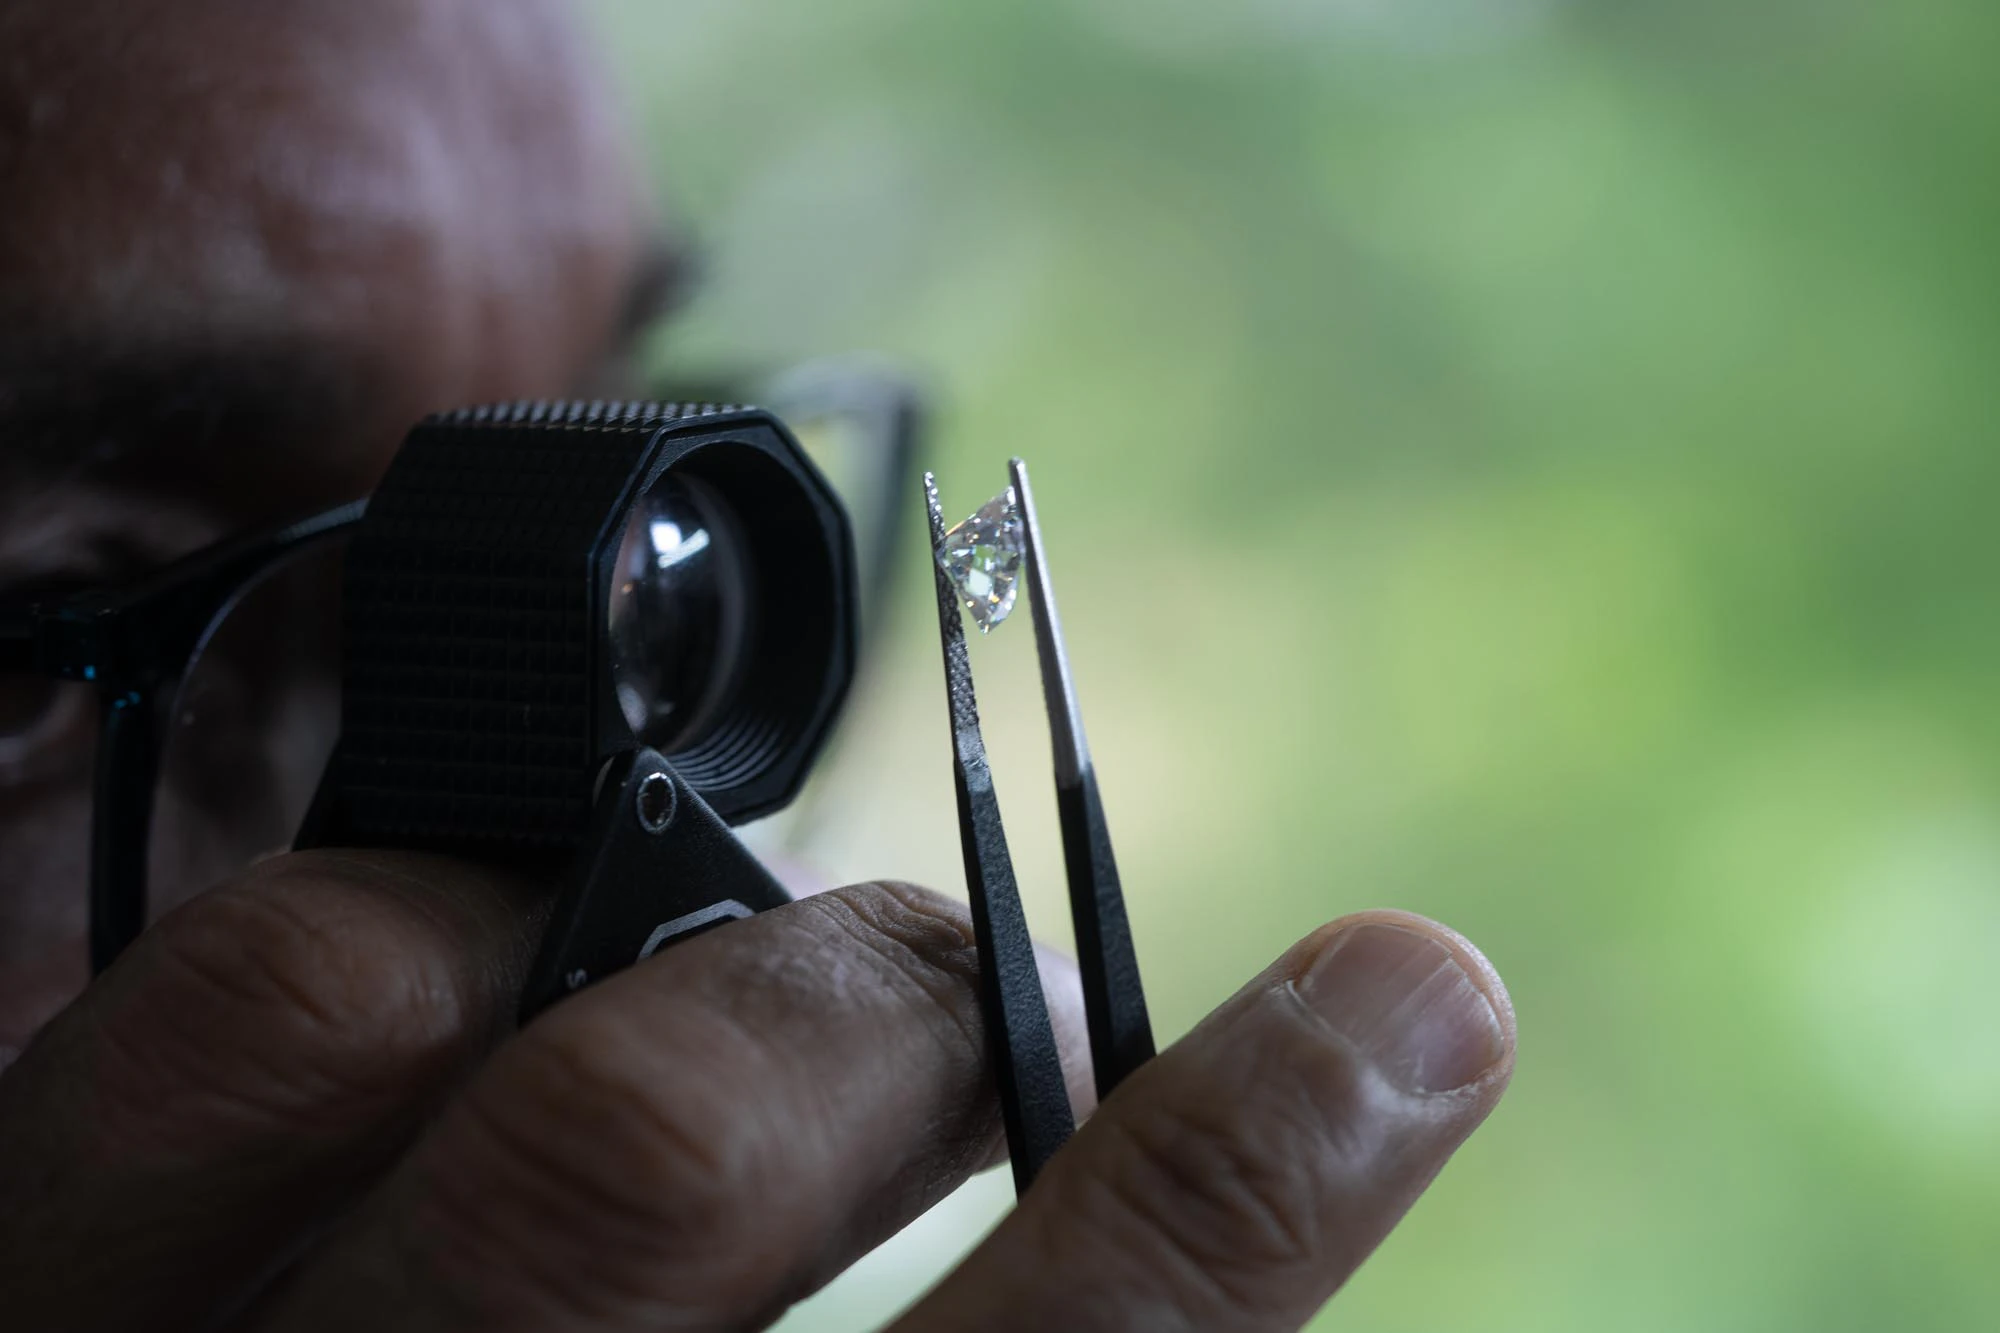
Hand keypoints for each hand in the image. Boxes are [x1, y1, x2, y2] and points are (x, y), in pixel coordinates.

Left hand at [0, 850, 1513, 1330]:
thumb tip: (1173, 1217)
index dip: (1243, 1181)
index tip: (1404, 998)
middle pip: (650, 1150)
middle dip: (880, 1011)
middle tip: (956, 999)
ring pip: (351, 1007)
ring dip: (625, 936)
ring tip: (728, 975)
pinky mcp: (0, 1295)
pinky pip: (209, 1013)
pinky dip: (407, 939)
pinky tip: (500, 987)